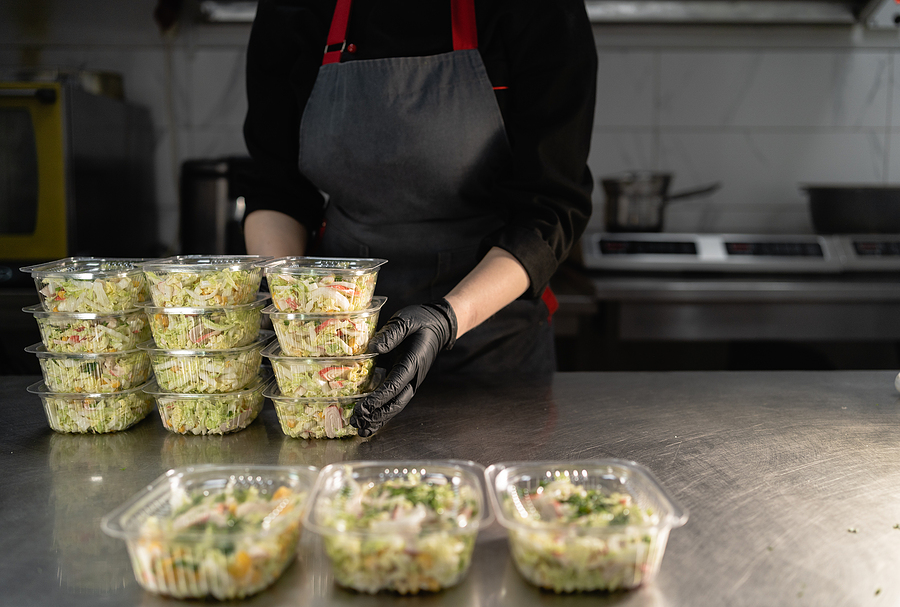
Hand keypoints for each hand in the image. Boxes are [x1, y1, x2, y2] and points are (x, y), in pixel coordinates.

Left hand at [350, 299, 456, 435]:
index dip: (378, 398)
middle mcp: (413, 377)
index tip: (363, 407)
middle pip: (396, 403)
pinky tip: (368, 423)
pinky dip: (381, 414)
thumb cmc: (421, 321)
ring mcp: (410, 381)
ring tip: (360, 430)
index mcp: (413, 362)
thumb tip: (373, 347)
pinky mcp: (405, 382)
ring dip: (378, 419)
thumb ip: (391, 333)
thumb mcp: (406, 320)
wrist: (438, 325)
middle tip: (356, 421)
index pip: (395, 385)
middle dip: (376, 414)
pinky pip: (393, 401)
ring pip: (395, 406)